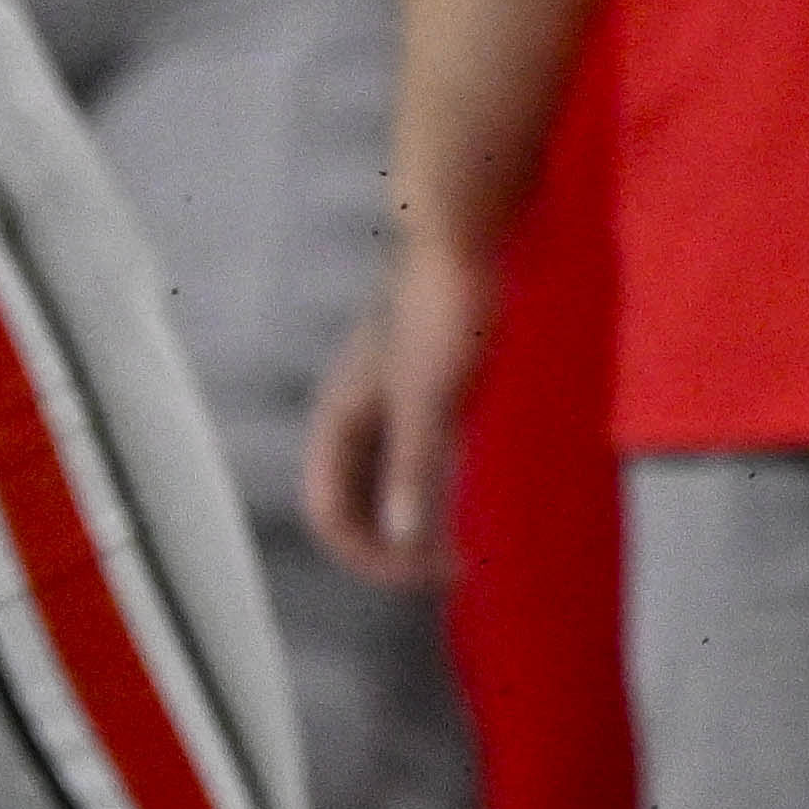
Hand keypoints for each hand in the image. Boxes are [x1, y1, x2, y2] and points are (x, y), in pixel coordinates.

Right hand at [300, 226, 497, 587]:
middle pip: (353, 504)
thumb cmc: (443, 308)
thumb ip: (412, 467)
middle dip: (392, 547)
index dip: (370, 556)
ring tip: (464, 547)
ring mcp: (388, 400)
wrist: (464, 233)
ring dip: (413, 520)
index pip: (330, 513)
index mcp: (338, 421)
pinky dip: (437, 484)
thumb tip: (401, 539)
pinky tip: (478, 493)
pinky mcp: (426, 383)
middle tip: (453, 572)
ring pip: (385, 481)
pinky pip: (418, 452)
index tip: (430, 575)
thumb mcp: (429, 396)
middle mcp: (354, 415)